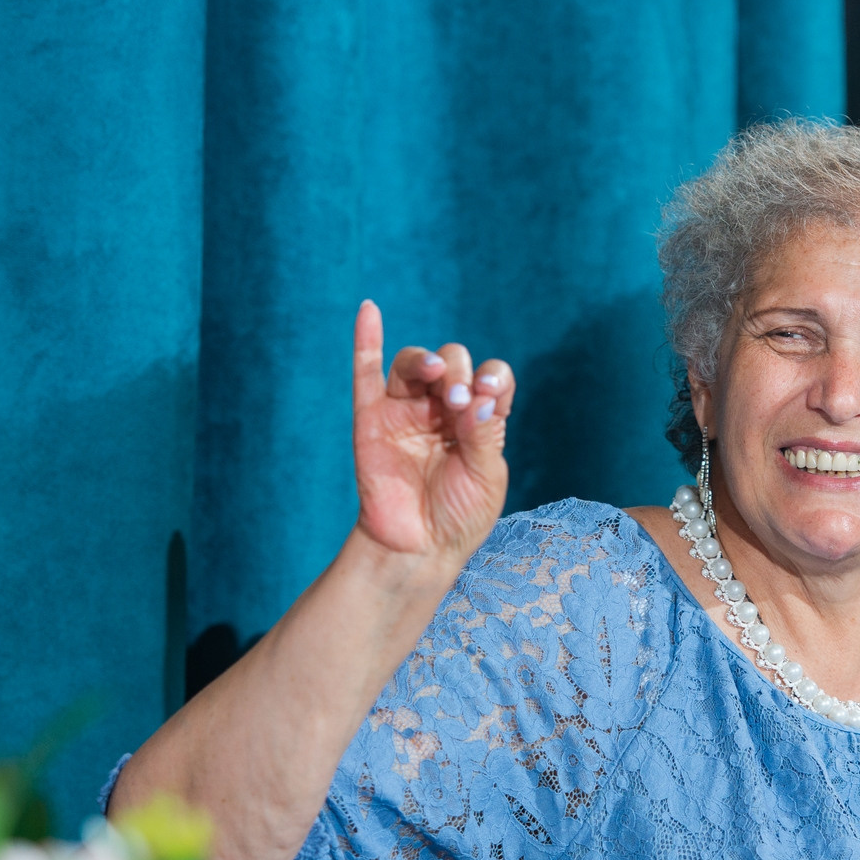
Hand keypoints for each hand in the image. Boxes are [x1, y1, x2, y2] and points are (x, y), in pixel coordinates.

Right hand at [350, 300, 512, 559]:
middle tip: (461, 404)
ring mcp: (406, 413)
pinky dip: (366, 341)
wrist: (419, 550)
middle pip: (453, 362)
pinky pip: (366, 375)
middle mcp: (443, 409)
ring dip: (428, 361)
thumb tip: (478, 396)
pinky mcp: (373, 422)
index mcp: (478, 419)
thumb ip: (484, 434)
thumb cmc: (460, 516)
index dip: (494, 378)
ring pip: (413, 364)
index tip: (489, 397)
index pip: (492, 378)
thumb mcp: (487, 477)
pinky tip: (369, 310)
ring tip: (438, 375)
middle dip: (461, 374)